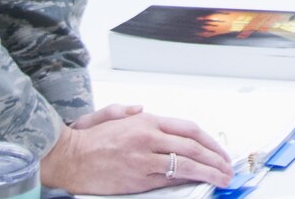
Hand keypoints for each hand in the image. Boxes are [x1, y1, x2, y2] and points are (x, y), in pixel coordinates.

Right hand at [43, 105, 232, 193]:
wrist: (67, 158)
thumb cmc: (87, 140)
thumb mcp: (108, 115)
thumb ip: (128, 112)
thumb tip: (141, 110)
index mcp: (145, 121)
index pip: (188, 129)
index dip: (208, 141)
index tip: (219, 151)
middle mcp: (148, 136)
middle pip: (192, 146)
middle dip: (214, 157)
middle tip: (227, 167)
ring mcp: (144, 158)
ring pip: (185, 163)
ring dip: (208, 171)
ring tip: (222, 178)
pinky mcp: (138, 178)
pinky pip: (169, 179)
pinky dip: (187, 180)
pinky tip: (199, 183)